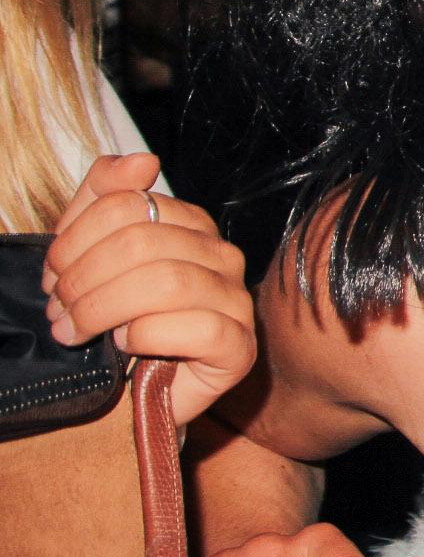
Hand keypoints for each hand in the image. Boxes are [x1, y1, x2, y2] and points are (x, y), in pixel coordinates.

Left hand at [41, 154, 253, 425]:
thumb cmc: (114, 323)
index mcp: (192, 226)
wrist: (133, 396)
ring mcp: (237, 301)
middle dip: (84, 279)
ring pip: (167, 282)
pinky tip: (125, 346)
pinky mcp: (239, 347)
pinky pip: (195, 327)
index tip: (51, 278)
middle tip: (58, 311)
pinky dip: (145, 336)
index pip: (131, 205)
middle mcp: (223, 257)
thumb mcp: (93, 253)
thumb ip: (105, 198)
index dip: (76, 239)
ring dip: (103, 308)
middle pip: (144, 242)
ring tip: (77, 331)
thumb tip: (142, 159)